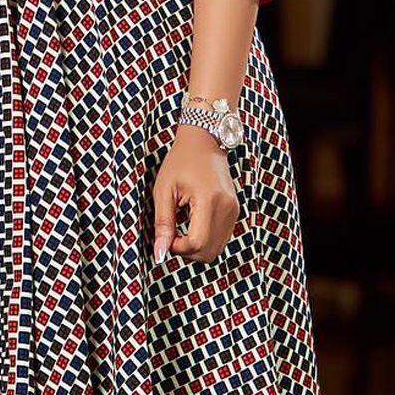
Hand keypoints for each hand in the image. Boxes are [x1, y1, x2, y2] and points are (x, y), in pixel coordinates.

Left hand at [152, 123, 239, 263]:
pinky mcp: (235, 213)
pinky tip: (192, 222)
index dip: (177, 248)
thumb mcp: (164, 190)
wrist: (204, 141)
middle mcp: (227, 209)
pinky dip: (204, 239)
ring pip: (215, 250)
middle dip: (186, 251)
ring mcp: (234, 211)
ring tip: (182, 225)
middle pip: (208, 253)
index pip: (197, 244)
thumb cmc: (181, 161)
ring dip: (195, 247)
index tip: (166, 236)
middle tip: (172, 233)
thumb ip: (163, 224)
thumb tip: (160, 253)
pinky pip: (220, 239)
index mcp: (210, 200)